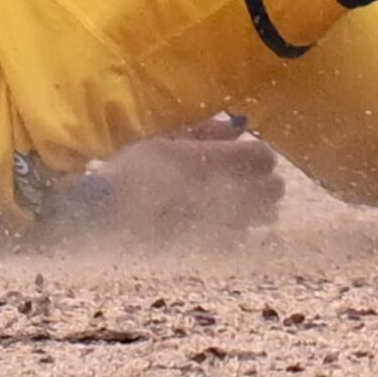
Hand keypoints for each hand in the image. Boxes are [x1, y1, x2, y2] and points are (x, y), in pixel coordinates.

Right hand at [89, 116, 283, 241]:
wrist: (105, 217)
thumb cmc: (132, 172)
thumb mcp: (165, 139)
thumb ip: (204, 132)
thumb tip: (237, 127)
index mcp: (207, 163)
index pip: (262, 158)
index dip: (261, 155)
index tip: (254, 155)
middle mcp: (218, 195)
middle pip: (273, 189)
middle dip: (268, 183)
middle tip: (255, 180)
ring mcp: (215, 226)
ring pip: (263, 217)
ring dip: (259, 208)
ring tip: (244, 205)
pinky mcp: (208, 249)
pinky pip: (240, 239)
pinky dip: (240, 232)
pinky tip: (226, 227)